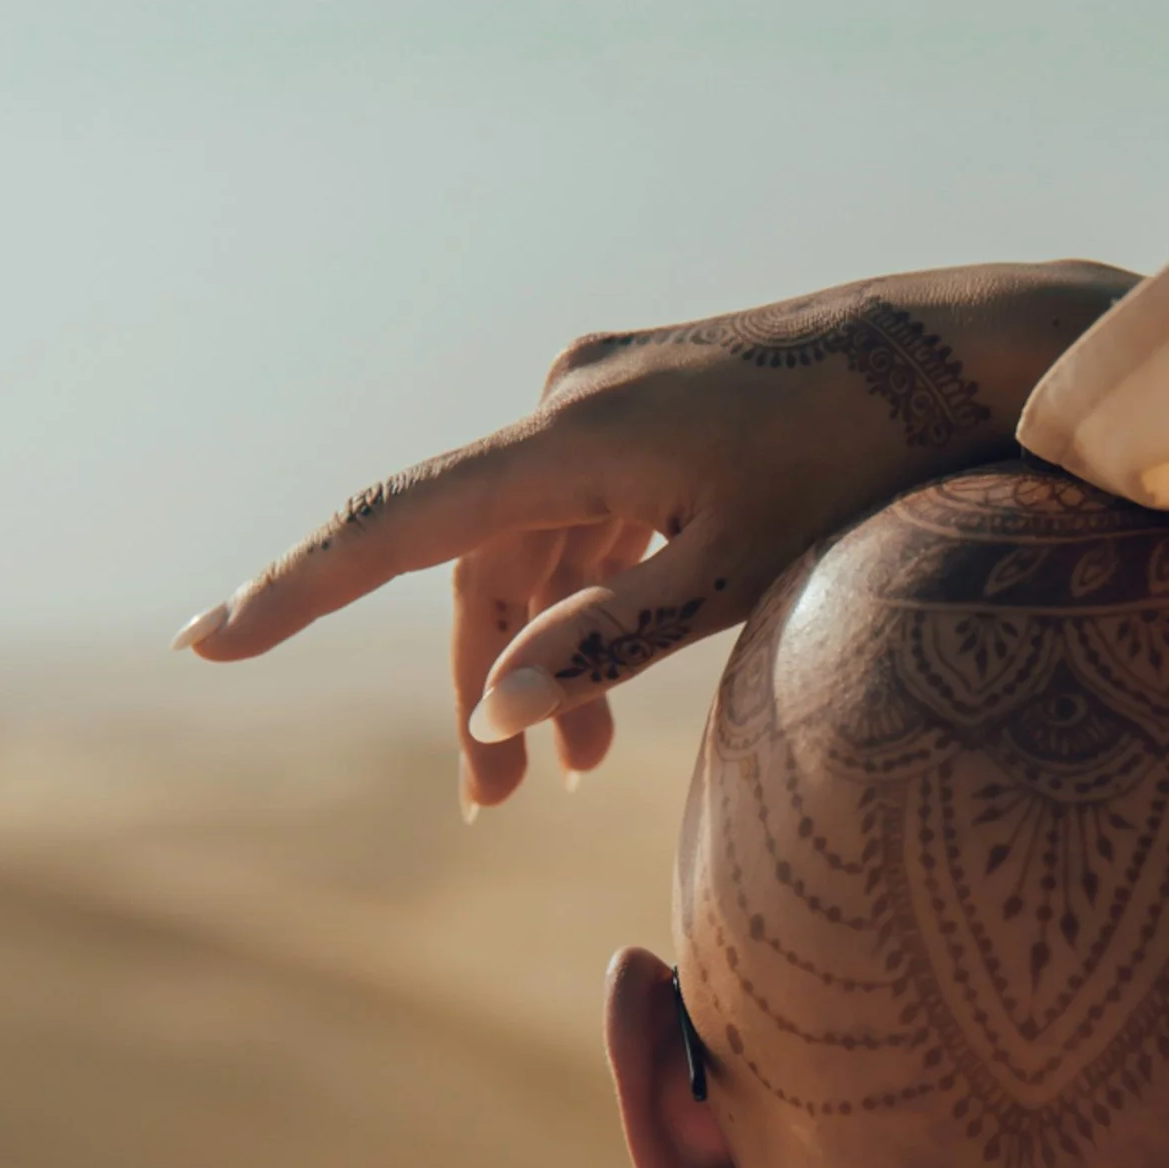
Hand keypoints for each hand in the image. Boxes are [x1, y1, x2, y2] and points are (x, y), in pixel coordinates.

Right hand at [176, 259, 1134, 809]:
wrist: (960, 355)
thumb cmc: (864, 469)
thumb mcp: (743, 571)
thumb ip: (609, 636)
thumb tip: (491, 706)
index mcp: (574, 437)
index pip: (398, 526)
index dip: (295, 593)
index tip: (208, 643)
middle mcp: (568, 400)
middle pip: (468, 556)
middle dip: (471, 682)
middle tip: (490, 812)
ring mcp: (604, 392)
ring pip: (526, 542)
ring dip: (534, 652)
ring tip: (566, 781)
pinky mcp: (645, 400)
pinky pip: (576, 512)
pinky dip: (578, 596)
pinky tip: (607, 687)